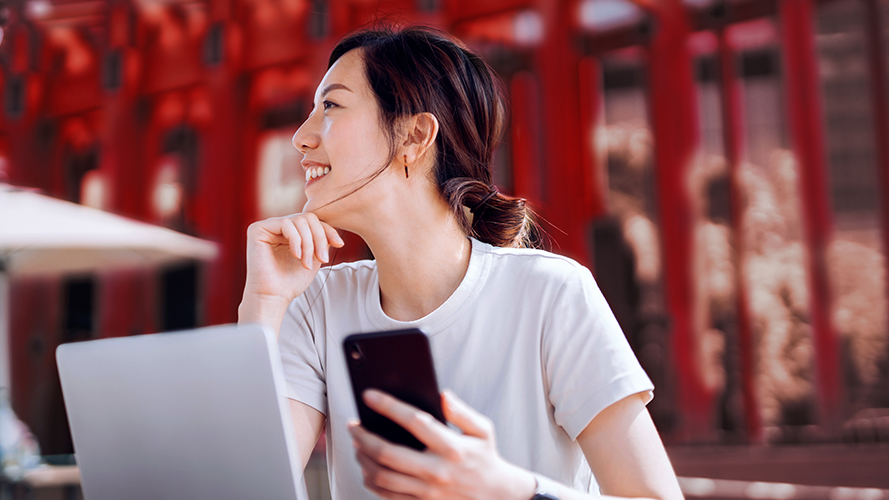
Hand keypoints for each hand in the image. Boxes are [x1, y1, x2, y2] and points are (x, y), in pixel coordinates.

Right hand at [243, 212, 343, 304]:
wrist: (273, 298)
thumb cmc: (291, 282)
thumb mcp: (314, 257)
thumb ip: (321, 241)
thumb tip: (335, 232)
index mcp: (290, 232)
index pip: (313, 221)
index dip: (328, 231)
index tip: (339, 244)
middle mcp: (278, 226)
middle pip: (308, 218)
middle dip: (319, 238)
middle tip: (322, 259)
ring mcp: (267, 226)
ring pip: (299, 221)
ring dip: (309, 244)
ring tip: (306, 264)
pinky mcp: (257, 229)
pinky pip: (285, 224)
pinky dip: (296, 240)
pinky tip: (296, 256)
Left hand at [349, 389, 535, 499]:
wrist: (495, 497)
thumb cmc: (485, 459)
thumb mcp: (483, 430)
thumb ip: (462, 411)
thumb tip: (442, 395)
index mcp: (452, 447)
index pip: (415, 422)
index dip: (389, 406)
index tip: (370, 395)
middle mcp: (436, 471)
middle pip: (388, 454)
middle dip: (364, 437)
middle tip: (354, 425)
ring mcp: (426, 491)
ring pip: (382, 477)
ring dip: (362, 459)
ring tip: (357, 444)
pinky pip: (386, 495)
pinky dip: (370, 480)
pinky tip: (367, 466)